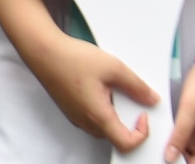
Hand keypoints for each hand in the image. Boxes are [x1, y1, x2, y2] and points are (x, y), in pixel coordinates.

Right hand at [19, 30, 155, 151]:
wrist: (42, 50)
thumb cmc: (73, 58)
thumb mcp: (113, 67)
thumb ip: (136, 86)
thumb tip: (152, 99)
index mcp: (98, 116)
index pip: (126, 143)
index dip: (142, 133)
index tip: (143, 113)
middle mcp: (85, 121)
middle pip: (115, 135)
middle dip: (128, 120)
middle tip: (131, 97)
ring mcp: (75, 116)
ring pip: (103, 125)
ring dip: (114, 113)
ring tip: (113, 87)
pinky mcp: (70, 108)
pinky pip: (91, 116)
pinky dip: (102, 107)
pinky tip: (99, 85)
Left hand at [164, 53, 194, 163]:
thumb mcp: (191, 107)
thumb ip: (181, 133)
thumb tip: (171, 156)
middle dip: (183, 162)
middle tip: (164, 160)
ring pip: (191, 152)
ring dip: (179, 153)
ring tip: (160, 152)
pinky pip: (186, 139)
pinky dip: (176, 141)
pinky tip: (164, 140)